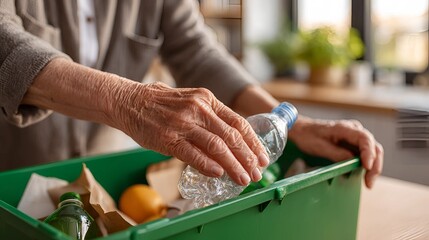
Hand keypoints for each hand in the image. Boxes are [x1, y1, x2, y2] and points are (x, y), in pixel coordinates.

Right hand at [110, 82, 268, 185]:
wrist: (130, 102)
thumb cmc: (162, 104)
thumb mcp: (191, 100)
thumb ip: (210, 116)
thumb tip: (230, 139)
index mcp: (207, 99)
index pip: (238, 122)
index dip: (253, 142)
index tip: (262, 157)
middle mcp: (199, 109)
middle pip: (231, 136)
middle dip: (248, 158)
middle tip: (256, 174)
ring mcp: (183, 124)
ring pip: (217, 147)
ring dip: (233, 165)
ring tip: (243, 179)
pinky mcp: (168, 138)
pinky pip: (193, 154)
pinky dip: (208, 166)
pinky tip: (219, 174)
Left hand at [288, 116, 382, 187]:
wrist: (303, 130)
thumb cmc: (309, 136)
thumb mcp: (320, 147)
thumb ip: (337, 154)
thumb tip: (354, 162)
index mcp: (345, 128)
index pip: (365, 138)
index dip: (369, 153)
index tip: (367, 167)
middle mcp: (354, 130)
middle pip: (374, 147)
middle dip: (374, 166)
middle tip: (369, 183)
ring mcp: (355, 137)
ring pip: (372, 152)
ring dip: (373, 168)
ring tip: (368, 183)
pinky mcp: (354, 144)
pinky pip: (365, 155)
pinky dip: (366, 166)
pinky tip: (361, 177)